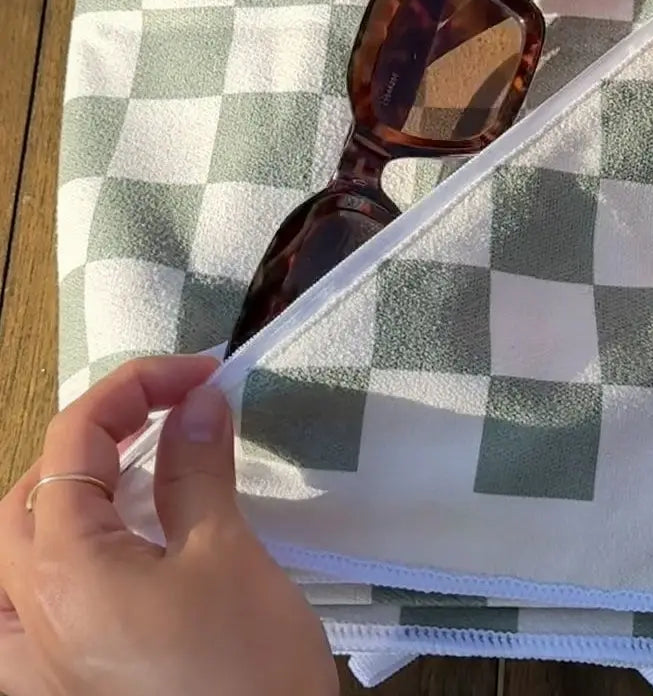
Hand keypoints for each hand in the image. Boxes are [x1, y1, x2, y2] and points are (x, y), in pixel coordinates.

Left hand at [0, 356, 336, 695]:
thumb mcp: (226, 554)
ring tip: (126, 470)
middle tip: (169, 413)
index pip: (72, 441)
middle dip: (94, 433)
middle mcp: (23, 612)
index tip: (202, 375)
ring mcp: (30, 660)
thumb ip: (197, 469)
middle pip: (30, 490)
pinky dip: (52, 559)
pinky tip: (99, 556)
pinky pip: (21, 608)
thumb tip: (199, 400)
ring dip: (64, 493)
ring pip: (14, 549)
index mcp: (60, 568)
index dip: (136, 387)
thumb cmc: (243, 666)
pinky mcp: (56, 687)